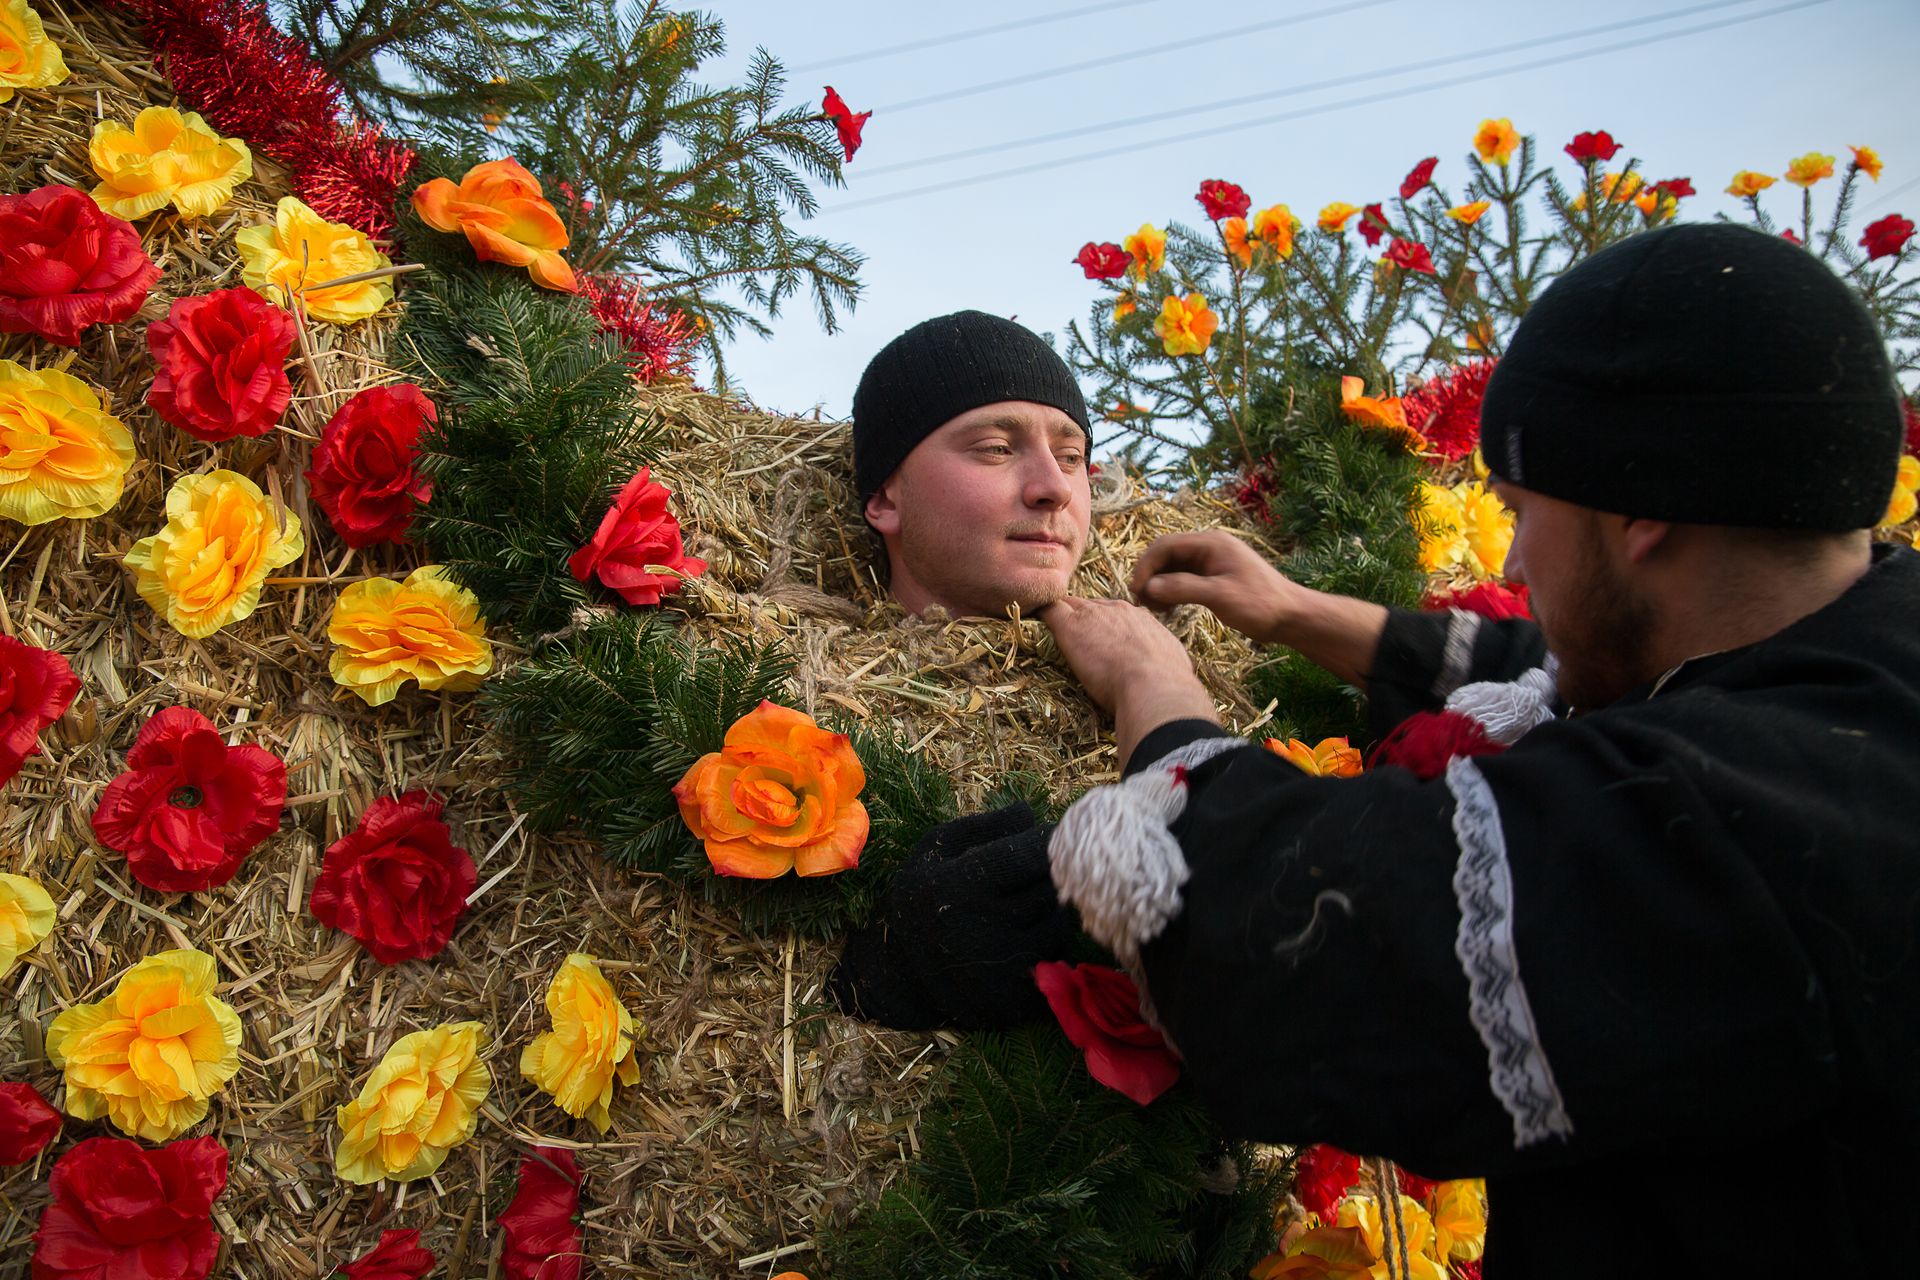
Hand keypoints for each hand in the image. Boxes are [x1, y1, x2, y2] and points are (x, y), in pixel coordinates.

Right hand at [829, 803, 1071, 1030]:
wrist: (899, 974)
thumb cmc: (922, 899)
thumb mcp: (934, 850)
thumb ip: (982, 826)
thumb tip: (1030, 812)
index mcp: (961, 886)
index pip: (1028, 855)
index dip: (1045, 841)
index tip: (1048, 836)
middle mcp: (983, 929)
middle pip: (1050, 889)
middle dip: (1050, 875)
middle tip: (1035, 873)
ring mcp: (1001, 969)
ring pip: (1059, 924)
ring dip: (1052, 911)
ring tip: (1024, 908)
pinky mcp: (1016, 998)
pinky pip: (1058, 961)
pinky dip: (1050, 947)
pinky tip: (1025, 939)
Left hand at [1041, 596, 1217, 767]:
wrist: (1154, 685)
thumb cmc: (1167, 683)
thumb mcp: (1170, 660)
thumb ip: (1161, 655)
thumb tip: (1166, 664)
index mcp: (1140, 618)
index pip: (1115, 613)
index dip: (1104, 624)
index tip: (1098, 638)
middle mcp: (1116, 609)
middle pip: (1090, 605)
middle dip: (1081, 616)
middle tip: (1070, 634)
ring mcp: (1091, 615)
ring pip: (1069, 605)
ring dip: (1060, 615)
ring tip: (1045, 622)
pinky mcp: (1069, 627)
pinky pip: (1048, 611)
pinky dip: (1039, 613)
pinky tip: (1029, 618)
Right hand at [1130, 530, 1297, 644]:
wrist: (1291, 616)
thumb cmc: (1261, 603)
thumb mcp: (1220, 596)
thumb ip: (1184, 588)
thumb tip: (1149, 587)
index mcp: (1211, 543)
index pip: (1165, 546)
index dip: (1146, 566)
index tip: (1136, 590)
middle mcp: (1208, 548)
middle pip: (1166, 556)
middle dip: (1151, 577)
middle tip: (1142, 603)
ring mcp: (1211, 563)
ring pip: (1173, 570)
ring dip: (1160, 587)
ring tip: (1155, 610)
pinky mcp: (1213, 578)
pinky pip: (1184, 580)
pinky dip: (1172, 593)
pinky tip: (1169, 611)